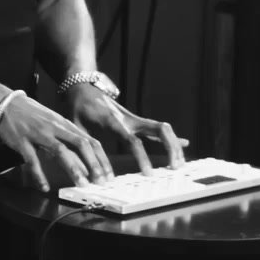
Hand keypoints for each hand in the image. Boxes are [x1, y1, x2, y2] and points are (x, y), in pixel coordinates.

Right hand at [0, 92, 113, 191]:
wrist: (6, 104)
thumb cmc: (32, 115)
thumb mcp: (54, 124)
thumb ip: (68, 140)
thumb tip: (83, 163)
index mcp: (65, 125)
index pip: (90, 141)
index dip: (101, 159)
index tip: (108, 175)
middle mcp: (55, 129)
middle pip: (80, 144)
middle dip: (93, 164)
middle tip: (100, 182)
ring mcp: (39, 134)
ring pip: (60, 151)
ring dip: (73, 168)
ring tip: (80, 184)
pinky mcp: (22, 142)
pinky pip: (32, 160)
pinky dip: (39, 175)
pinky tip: (44, 187)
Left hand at [67, 85, 187, 172]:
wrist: (83, 86)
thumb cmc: (77, 108)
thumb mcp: (75, 127)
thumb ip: (83, 148)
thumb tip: (86, 172)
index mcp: (113, 122)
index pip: (132, 140)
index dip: (142, 157)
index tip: (149, 173)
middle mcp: (129, 119)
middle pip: (159, 129)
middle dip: (171, 147)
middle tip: (175, 167)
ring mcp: (135, 119)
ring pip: (162, 128)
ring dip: (174, 144)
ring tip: (179, 163)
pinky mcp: (137, 121)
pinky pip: (158, 129)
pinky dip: (170, 137)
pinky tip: (184, 145)